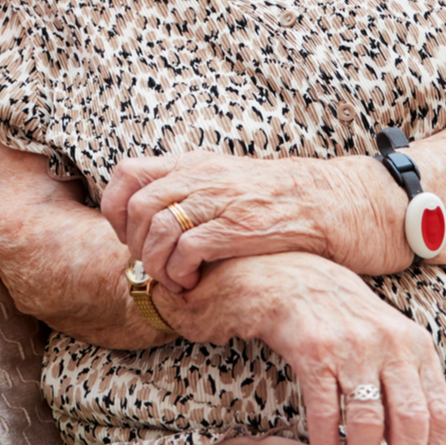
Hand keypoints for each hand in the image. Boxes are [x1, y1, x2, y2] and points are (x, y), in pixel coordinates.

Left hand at [101, 152, 408, 291]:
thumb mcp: (225, 180)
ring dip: (154, 261)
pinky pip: (187, 249)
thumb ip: (190, 189)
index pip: (126, 173)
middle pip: (134, 205)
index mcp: (192, 163)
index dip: (114, 207)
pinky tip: (193, 281)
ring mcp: (217, 201)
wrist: (332, 201)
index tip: (124, 234)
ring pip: (155, 228)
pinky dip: (179, 270)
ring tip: (171, 277)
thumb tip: (151, 215)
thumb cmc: (277, 199)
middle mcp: (199, 176)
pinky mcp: (237, 228)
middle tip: (148, 263)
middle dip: (131, 242)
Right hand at [156, 254, 445, 444]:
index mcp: (413, 343)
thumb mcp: (383, 334)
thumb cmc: (335, 312)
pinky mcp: (312, 348)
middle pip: (410, 424)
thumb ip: (405, 377)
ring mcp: (349, 344)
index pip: (439, 416)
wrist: (282, 273)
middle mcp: (387, 342)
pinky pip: (324, 410)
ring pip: (368, 423)